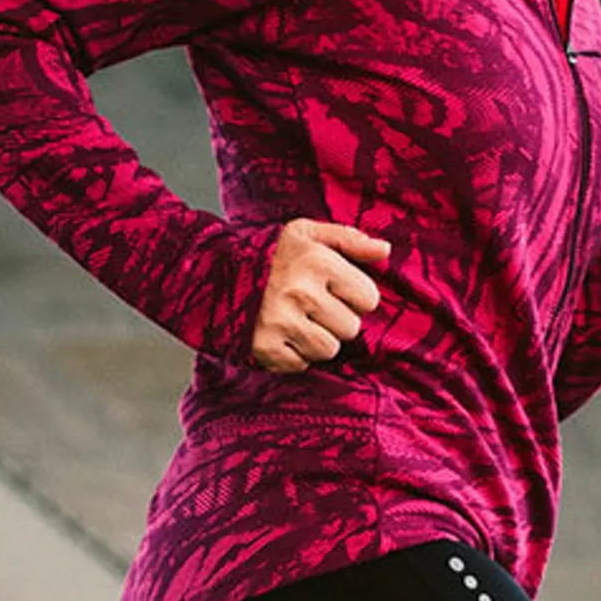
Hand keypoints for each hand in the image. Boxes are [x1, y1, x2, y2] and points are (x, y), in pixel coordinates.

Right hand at [250, 217, 389, 372]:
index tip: (331, 288)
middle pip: (351, 328)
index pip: (368, 298)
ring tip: (296, 320)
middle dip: (336, 319)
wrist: (215, 276)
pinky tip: (280, 334)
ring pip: (328, 350)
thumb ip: (349, 240)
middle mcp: (299, 292)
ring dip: (317, 339)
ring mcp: (280, 322)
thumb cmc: (273, 256)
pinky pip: (301, 365)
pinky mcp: (265, 348)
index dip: (353, 295)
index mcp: (316, 261)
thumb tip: (385, 251)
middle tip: (311, 306)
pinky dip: (294, 354)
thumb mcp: (308, 235)